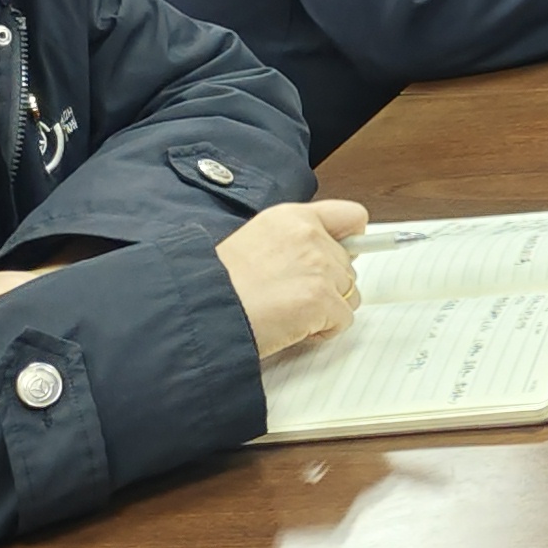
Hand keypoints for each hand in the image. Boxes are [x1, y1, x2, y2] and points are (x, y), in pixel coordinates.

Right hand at [215, 199, 371, 361]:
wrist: (197, 310)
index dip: (350, 241)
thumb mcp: (252, 244)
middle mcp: (309, 235)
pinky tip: (291, 328)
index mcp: (291, 217)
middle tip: (290, 298)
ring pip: (349, 293)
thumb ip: (291, 244)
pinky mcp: (321, 299)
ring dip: (327, 309)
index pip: (350, 217)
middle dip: (328, 285)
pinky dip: (323, 331)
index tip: (344, 255)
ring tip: (287, 314)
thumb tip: (319, 260)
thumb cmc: (215, 285)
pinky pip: (343, 320)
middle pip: (348, 265)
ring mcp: (319, 267)